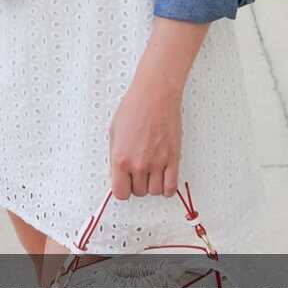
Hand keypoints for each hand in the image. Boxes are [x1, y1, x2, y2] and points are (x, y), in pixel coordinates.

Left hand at [108, 18, 209, 200]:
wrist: (155, 95)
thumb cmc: (134, 107)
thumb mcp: (114, 132)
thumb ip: (115, 156)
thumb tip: (119, 174)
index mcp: (120, 159)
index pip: (120, 192)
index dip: (122, 189)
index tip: (125, 183)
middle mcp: (139, 164)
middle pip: (138, 192)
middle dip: (137, 184)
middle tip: (138, 172)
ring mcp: (157, 163)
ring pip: (155, 191)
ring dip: (152, 185)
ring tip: (151, 173)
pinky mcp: (173, 158)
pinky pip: (171, 187)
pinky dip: (167, 188)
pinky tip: (164, 179)